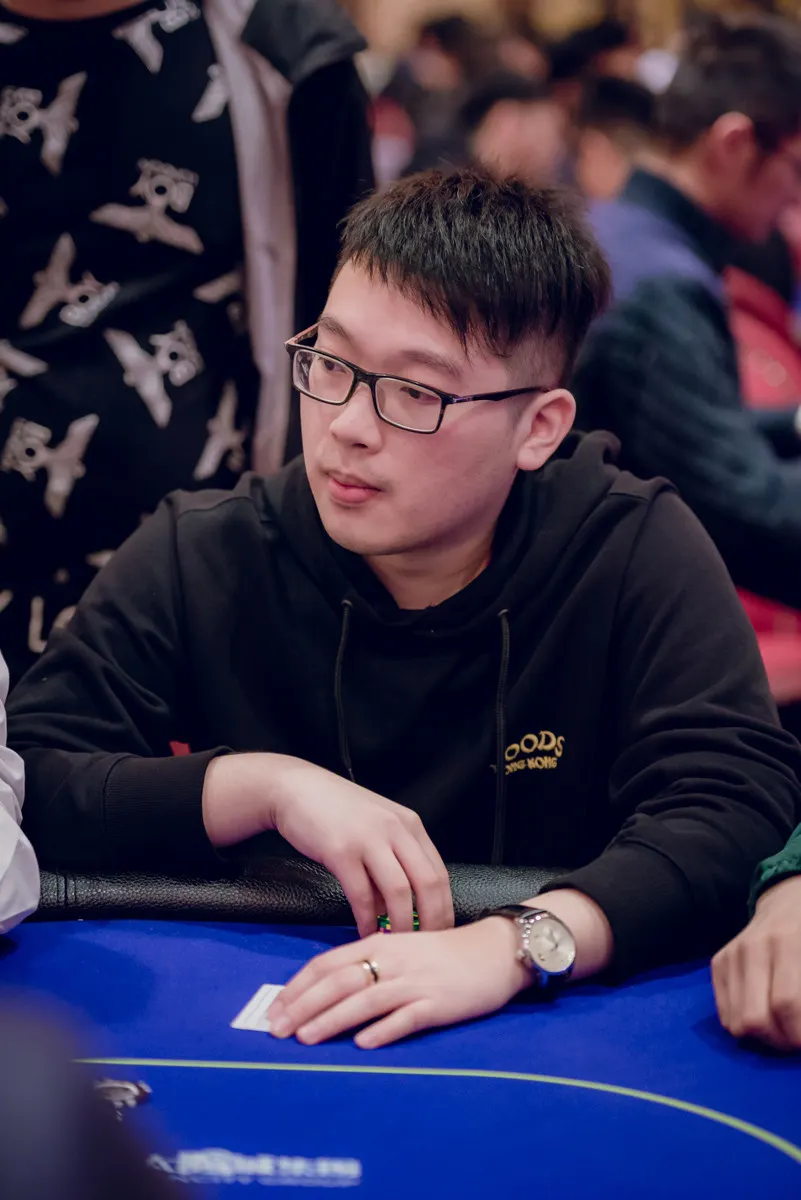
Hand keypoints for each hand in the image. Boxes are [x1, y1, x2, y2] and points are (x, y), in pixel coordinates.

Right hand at [202, 754, 452, 937]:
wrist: (296, 789)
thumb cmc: (336, 812)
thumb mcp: (376, 828)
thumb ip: (392, 862)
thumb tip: (398, 910)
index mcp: (410, 825)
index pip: (440, 873)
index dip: (445, 908)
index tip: (441, 936)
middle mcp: (396, 830)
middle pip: (428, 884)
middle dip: (432, 922)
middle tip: (425, 950)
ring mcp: (369, 839)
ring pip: (400, 892)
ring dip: (401, 926)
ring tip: (396, 947)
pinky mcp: (342, 851)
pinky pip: (362, 895)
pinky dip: (367, 920)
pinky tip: (365, 934)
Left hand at [268, 918, 529, 1048]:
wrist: (493, 951)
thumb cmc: (442, 954)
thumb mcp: (399, 950)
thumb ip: (366, 965)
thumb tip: (325, 991)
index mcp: (379, 944)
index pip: (328, 964)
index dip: (298, 987)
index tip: (275, 1009)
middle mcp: (392, 961)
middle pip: (339, 982)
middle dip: (304, 1006)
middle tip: (278, 1030)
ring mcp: (415, 982)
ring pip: (366, 999)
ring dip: (333, 1019)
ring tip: (307, 1039)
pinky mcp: (438, 1003)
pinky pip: (407, 1018)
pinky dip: (384, 1030)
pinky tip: (364, 1044)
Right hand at [712, 876, 800, 1050]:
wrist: (789, 901)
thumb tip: (800, 1023)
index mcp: (787, 941)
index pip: (786, 1003)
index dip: (798, 1034)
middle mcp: (752, 947)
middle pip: (754, 1019)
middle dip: (779, 1041)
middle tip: (794, 1040)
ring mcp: (731, 954)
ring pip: (735, 1022)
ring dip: (762, 1038)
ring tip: (781, 1029)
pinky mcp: (718, 962)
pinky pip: (724, 1015)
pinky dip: (745, 1026)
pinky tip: (763, 1015)